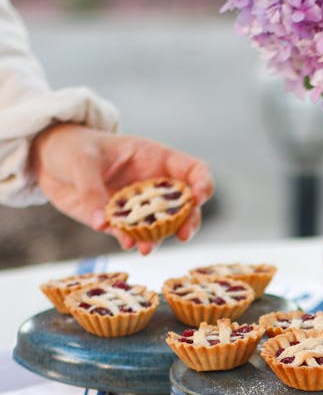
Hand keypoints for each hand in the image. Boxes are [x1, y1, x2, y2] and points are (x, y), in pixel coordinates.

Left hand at [30, 123, 213, 254]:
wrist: (47, 161)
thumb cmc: (71, 147)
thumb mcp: (82, 160)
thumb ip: (92, 190)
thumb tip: (103, 223)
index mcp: (155, 158)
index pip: (193, 170)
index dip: (203, 183)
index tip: (200, 197)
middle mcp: (153, 184)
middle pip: (186, 205)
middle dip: (189, 220)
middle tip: (183, 235)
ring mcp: (139, 204)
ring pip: (162, 225)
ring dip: (159, 237)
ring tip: (147, 247)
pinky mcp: (120, 221)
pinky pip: (134, 234)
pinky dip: (133, 241)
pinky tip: (128, 244)